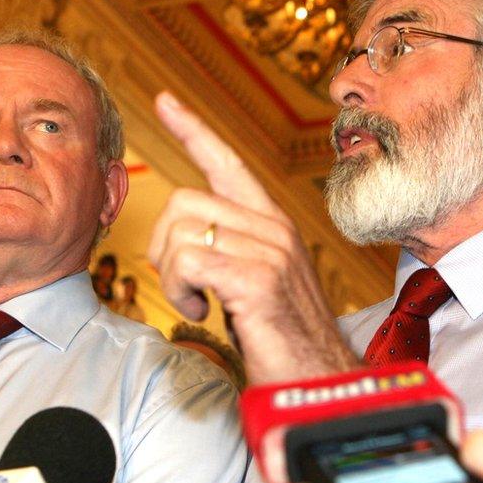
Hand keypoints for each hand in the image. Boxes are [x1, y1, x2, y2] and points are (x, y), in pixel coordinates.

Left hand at [147, 91, 359, 383]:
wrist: (320, 381)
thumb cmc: (282, 338)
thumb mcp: (255, 282)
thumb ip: (229, 251)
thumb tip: (183, 241)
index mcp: (272, 223)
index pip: (228, 163)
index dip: (195, 130)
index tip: (165, 101)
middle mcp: (274, 227)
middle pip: (184, 201)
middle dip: (163, 245)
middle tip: (183, 284)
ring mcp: (270, 250)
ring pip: (180, 232)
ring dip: (172, 277)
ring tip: (197, 302)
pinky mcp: (259, 279)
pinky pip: (188, 261)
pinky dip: (180, 290)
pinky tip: (201, 311)